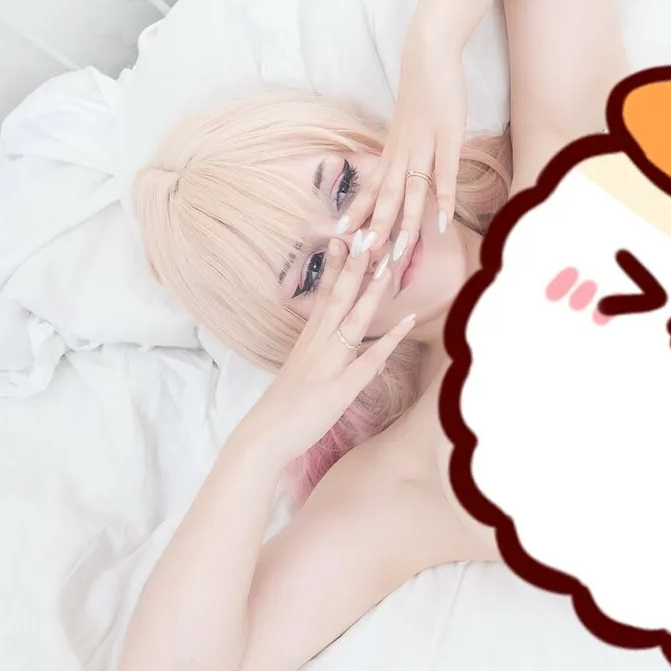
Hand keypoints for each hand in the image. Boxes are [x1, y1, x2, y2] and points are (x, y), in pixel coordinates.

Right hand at [234, 237, 417, 464]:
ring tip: (389, 264)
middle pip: (339, 297)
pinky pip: (369, 359)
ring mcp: (328, 365)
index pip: (324, 295)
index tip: (344, 239)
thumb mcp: (302, 375)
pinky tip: (408, 321)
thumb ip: (319, 357)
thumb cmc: (283, 410)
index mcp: (308, 340)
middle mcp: (317, 345)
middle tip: (369, 233)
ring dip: (372, 291)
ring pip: (353, 319)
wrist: (262, 438)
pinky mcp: (339, 389)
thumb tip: (338, 347)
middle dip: (355, 264)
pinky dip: (390, 339)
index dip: (335, 266)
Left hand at [350, 43, 466, 267]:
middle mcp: (401, 152)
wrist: (427, 53)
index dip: (359, 217)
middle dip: (376, 232)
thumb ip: (407, 151)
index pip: (371, 190)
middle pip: (385, 199)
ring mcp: (423, 145)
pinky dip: (444, 199)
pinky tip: (444, 222)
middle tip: (365, 263)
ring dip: (405, 225)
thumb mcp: (410, 125)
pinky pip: (444, 172)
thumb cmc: (422, 89)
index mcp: (392, 150)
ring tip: (400, 255)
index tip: (346, 244)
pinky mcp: (446, 135)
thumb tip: (406, 175)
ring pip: (410, 192)